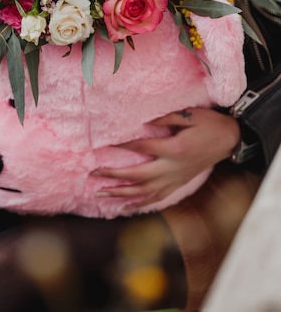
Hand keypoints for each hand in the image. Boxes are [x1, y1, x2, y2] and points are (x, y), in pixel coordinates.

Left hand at [91, 108, 240, 207]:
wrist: (229, 140)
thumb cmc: (209, 124)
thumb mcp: (190, 114)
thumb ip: (166, 117)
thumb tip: (144, 120)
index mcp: (174, 149)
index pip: (142, 146)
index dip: (122, 144)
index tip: (103, 143)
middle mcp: (172, 168)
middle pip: (137, 175)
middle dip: (113, 175)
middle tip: (92, 174)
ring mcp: (175, 179)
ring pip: (144, 192)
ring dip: (121, 194)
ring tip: (100, 195)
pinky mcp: (178, 184)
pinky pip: (156, 198)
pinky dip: (139, 204)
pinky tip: (124, 207)